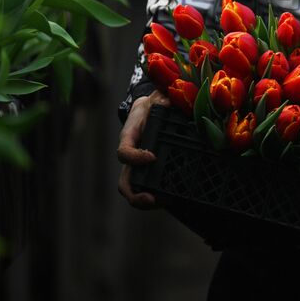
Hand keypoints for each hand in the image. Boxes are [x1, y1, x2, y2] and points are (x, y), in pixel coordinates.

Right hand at [117, 91, 167, 209]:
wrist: (154, 109)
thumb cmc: (154, 105)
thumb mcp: (157, 98)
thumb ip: (162, 100)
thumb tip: (168, 101)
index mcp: (129, 138)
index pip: (124, 152)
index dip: (135, 157)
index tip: (151, 157)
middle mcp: (132, 157)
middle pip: (125, 183)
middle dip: (135, 195)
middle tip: (151, 198)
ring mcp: (140, 168)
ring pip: (135, 191)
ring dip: (146, 201)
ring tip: (164, 202)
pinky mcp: (152, 172)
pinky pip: (150, 189)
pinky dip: (160, 197)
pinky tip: (175, 198)